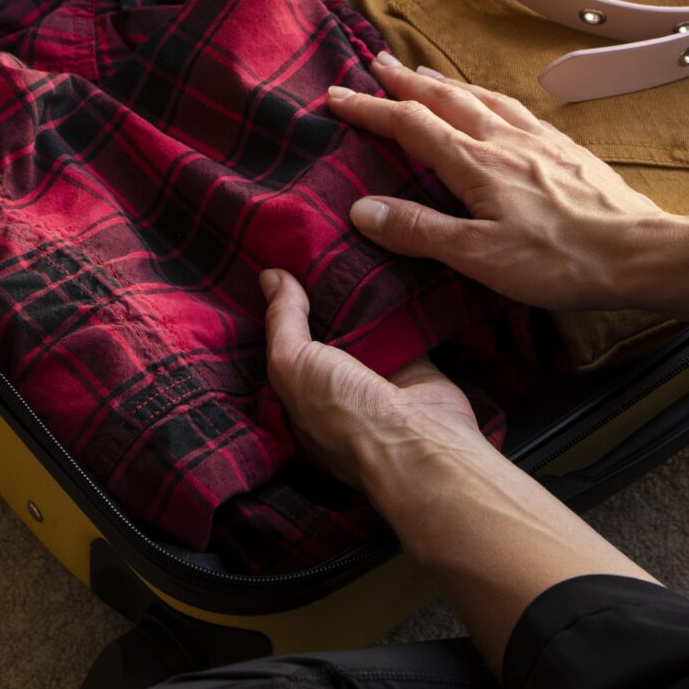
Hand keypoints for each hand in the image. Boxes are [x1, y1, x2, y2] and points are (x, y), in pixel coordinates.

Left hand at [259, 266, 484, 487]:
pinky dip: (394, 300)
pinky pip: (398, 324)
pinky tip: (384, 265)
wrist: (418, 440)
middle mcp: (336, 392)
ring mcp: (375, 379)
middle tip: (313, 250)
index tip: (275, 269)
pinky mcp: (413, 365)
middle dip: (319, 299)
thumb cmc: (342, 412)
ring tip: (346, 248)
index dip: (279, 315)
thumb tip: (270, 276)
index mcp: (299, 402)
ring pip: (360, 326)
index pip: (282, 352)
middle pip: (323, 335)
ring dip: (357, 295)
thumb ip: (282, 322)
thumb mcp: (292, 364)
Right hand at [328, 50, 685, 311]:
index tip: (336, 95)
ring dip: (444, 81)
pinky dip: (486, 95)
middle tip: (376, 61)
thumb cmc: (560, 261)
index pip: (410, 125)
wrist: (640, 251)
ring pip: (481, 96)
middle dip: (404, 80)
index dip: (369, 109)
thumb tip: (361, 208)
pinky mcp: (565, 148)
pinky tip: (492, 102)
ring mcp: (538, 139)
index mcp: (477, 164)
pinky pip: (514, 107)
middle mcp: (504, 139)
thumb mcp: (480, 257)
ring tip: (423, 71)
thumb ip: (420, 230)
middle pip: (445, 98)